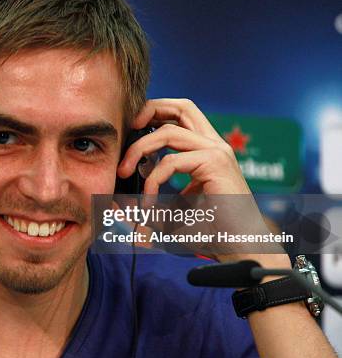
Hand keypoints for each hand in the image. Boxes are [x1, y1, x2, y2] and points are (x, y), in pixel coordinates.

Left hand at [116, 99, 273, 261]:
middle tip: (126, 130)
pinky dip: (153, 180)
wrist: (240, 251)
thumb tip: (116, 202)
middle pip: (181, 107)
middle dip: (149, 110)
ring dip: (139, 149)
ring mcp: (217, 152)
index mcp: (207, 151)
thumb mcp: (171, 214)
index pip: (181, 115)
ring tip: (123, 171)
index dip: (155, 113)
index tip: (131, 129)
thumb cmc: (210, 233)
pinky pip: (171, 162)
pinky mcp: (216, 164)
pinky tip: (148, 203)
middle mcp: (215, 146)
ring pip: (168, 132)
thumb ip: (149, 203)